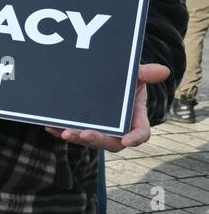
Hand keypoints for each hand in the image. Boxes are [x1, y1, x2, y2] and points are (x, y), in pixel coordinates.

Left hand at [45, 63, 170, 151]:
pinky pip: (70, 132)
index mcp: (135, 119)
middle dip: (98, 139)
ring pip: (89, 139)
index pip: (140, 133)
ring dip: (76, 137)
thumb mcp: (135, 75)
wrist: (107, 80)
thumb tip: (163, 70)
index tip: (127, 140)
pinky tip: (50, 126)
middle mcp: (117, 130)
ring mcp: (99, 130)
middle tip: (85, 134)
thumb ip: (145, 74)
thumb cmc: (126, 80)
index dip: (135, 138)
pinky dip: (59, 130)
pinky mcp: (81, 127)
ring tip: (64, 131)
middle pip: (111, 142)